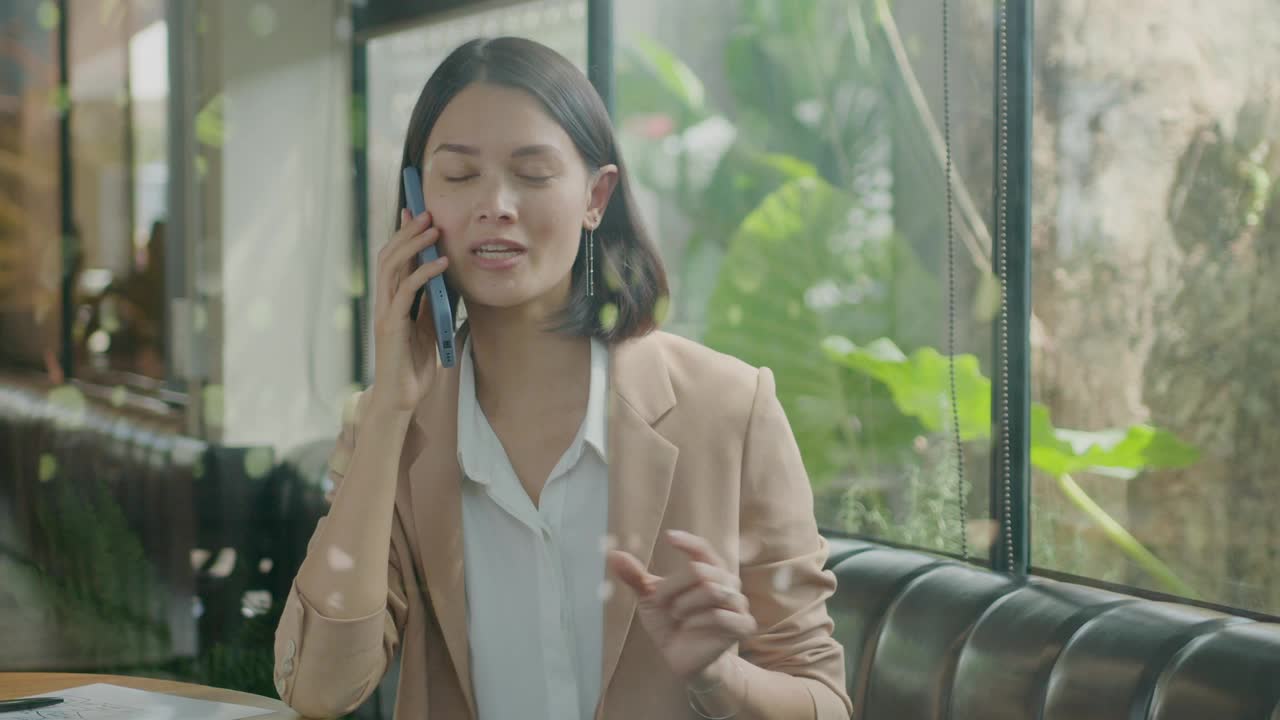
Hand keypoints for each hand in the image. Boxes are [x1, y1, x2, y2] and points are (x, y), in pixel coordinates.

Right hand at [370, 208, 448, 413]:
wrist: (402, 398)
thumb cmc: (414, 366)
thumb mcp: (429, 328)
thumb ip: (433, 304)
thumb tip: (449, 280)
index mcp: (391, 301)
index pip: (394, 259)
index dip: (402, 234)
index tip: (415, 211)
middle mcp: (384, 302)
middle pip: (389, 256)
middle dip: (406, 232)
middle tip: (426, 212)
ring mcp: (385, 312)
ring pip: (393, 267)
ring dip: (413, 245)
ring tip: (433, 229)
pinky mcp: (391, 326)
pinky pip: (406, 292)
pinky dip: (425, 274)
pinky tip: (441, 264)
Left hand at [607, 529, 756, 683]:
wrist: (682, 658)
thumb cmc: (670, 623)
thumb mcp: (650, 599)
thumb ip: (635, 577)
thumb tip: (612, 554)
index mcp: (710, 570)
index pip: (703, 548)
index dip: (688, 541)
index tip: (668, 537)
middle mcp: (728, 582)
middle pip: (701, 571)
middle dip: (673, 587)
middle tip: (661, 602)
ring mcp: (738, 603)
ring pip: (711, 591)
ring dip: (684, 605)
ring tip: (677, 615)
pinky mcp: (743, 625)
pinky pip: (720, 615)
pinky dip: (697, 621)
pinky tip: (689, 627)